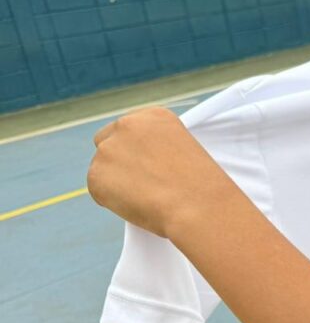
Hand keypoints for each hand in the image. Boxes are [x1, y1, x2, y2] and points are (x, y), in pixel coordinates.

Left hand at [88, 107, 235, 238]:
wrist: (199, 206)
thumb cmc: (201, 188)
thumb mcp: (184, 153)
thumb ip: (156, 150)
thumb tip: (138, 167)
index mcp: (154, 116)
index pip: (131, 130)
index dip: (138, 151)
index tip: (152, 167)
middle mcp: (127, 124)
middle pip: (107, 141)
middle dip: (118, 161)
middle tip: (140, 184)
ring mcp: (108, 148)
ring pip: (102, 168)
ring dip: (116, 182)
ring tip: (146, 198)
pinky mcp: (96, 174)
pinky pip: (98, 190)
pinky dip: (113, 201)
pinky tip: (138, 205)